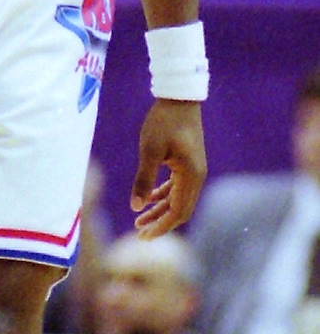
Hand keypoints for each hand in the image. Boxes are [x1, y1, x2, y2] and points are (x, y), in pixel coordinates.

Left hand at [130, 100, 205, 237]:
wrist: (179, 97)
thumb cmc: (164, 121)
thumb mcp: (150, 150)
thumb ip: (144, 179)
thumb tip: (135, 207)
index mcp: (191, 176)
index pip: (178, 213)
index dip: (161, 227)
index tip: (142, 236)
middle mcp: (196, 176)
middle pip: (179, 210)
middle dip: (160, 223)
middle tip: (138, 233)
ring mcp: (193, 169)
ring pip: (178, 199)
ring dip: (160, 210)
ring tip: (139, 219)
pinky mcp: (187, 162)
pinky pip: (177, 186)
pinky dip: (163, 195)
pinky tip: (148, 199)